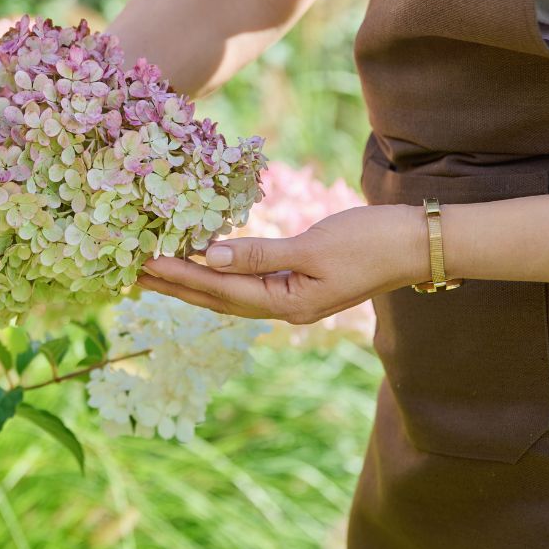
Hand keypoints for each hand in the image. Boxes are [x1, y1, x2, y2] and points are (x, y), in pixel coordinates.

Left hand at [138, 205, 430, 323]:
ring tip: (153, 271)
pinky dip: (218, 273)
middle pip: (215, 298)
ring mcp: (291, 297)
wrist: (419, 244)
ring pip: (227, 293)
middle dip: (173, 285)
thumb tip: (208, 256)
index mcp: (286, 303)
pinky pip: (246, 281)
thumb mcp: (313, 246)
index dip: (179, 276)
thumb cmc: (371, 242)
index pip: (218, 290)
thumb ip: (259, 253)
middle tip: (130, 271)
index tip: (143, 263)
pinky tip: (202, 262)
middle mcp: (284, 307)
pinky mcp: (298, 281)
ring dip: (190, 282)